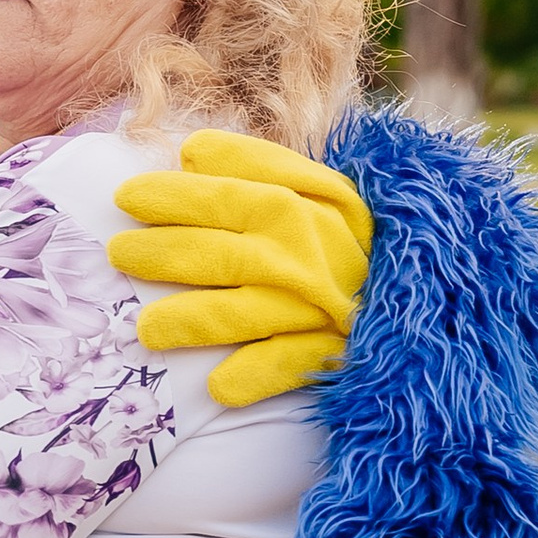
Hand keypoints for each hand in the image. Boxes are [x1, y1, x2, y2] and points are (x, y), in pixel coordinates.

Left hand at [110, 130, 373, 407]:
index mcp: (301, 205)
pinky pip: (287, 365)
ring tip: (147, 330)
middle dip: (163, 254)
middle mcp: (304, 253)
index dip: (174, 195)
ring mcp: (315, 305)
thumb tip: (191, 151)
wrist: (419, 290)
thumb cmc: (347, 238)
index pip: (228, 194)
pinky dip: (255, 376)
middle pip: (221, 253)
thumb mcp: (316, 188)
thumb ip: (257, 166)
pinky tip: (217, 386)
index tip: (127, 196)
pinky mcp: (329, 350)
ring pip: (244, 312)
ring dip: (194, 321)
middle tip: (118, 255)